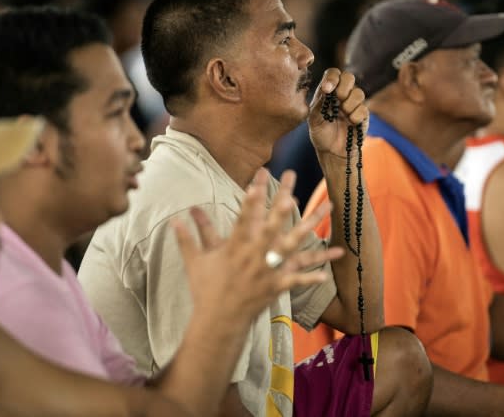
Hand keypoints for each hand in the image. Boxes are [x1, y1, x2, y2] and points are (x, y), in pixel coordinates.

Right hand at [172, 168, 342, 318]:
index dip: (250, 200)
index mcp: (235, 248)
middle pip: (271, 229)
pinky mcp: (277, 287)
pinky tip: (326, 271)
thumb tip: (176, 218)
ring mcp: (267, 272)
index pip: (243, 219)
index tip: (257, 181)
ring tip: (324, 211)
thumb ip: (188, 237)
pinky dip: (311, 276)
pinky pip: (297, 280)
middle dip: (282, 209)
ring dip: (309, 229)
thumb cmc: (206, 289)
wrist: (217, 322)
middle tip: (292, 193)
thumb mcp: (195, 261)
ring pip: (292, 248)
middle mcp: (253, 257)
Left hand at [307, 68, 368, 158]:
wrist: (332, 151)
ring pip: (358, 92)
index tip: (327, 89)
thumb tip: (326, 88)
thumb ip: (319, 103)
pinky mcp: (363, 115)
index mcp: (329, 92)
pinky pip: (364, 109)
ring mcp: (354, 105)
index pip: (333, 74)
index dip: (332, 77)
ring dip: (350, 103)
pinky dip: (356, 115)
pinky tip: (351, 122)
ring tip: (344, 114)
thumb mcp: (314, 119)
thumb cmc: (321, 133)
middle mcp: (343, 95)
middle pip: (349, 77)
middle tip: (339, 98)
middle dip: (344, 86)